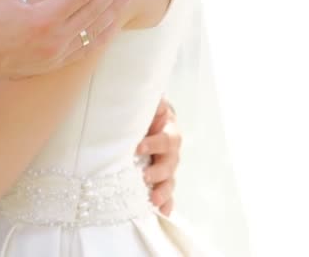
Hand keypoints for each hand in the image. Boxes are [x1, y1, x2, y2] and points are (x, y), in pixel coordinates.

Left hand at [136, 98, 180, 215]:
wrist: (148, 121)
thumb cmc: (145, 113)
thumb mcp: (148, 104)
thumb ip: (152, 101)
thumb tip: (154, 96)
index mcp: (168, 130)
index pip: (165, 139)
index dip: (154, 144)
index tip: (138, 148)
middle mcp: (171, 151)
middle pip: (170, 163)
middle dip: (158, 171)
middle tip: (145, 177)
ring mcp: (168, 166)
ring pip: (170, 180)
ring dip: (163, 191)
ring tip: (154, 200)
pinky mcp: (162, 179)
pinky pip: (168, 193)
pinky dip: (167, 203)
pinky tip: (164, 213)